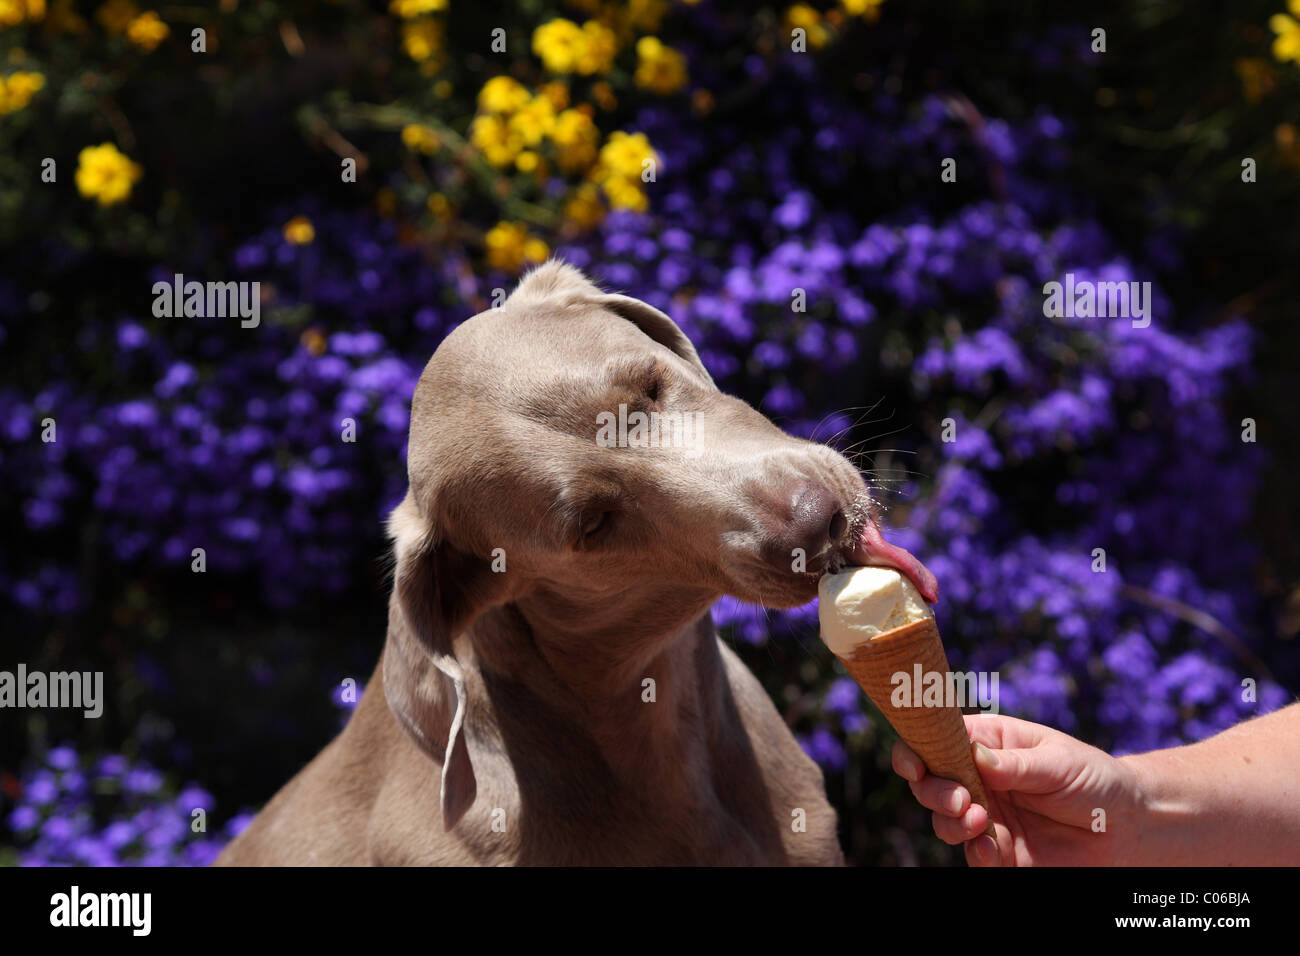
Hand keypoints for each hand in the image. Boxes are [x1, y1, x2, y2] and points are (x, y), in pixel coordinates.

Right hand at [890, 713, 1142, 865]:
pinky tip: (991, 849)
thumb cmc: (1095, 779)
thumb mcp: (1057, 762)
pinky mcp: (1001, 852)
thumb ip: (1015, 763)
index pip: (936, 740)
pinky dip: (975, 853)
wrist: (1130, 827)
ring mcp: (988, 816)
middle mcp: (979, 779)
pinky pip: (973, 855)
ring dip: (950, 822)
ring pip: (943, 821)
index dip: (916, 748)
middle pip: (929, 783)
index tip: (914, 765)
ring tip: (979, 821)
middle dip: (933, 791)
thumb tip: (974, 756)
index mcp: (987, 743)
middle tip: (961, 799)